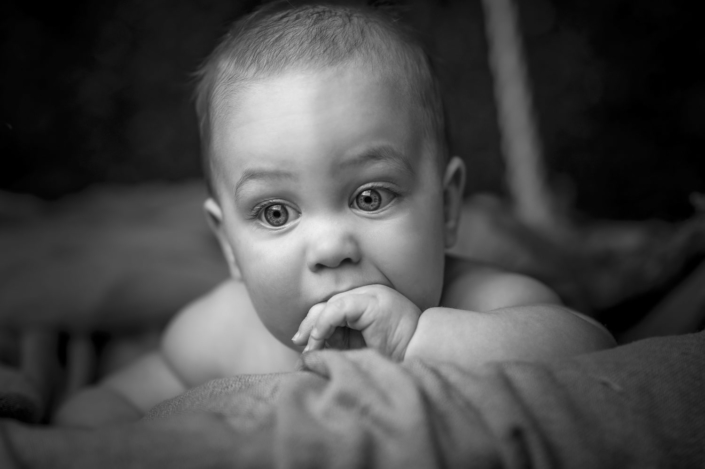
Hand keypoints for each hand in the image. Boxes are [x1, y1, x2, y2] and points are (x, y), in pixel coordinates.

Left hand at [292, 285, 420, 360]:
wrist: (423, 355)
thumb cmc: (397, 356)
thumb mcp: (363, 348)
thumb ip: (342, 342)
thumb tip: (312, 348)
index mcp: (367, 304)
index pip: (333, 308)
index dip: (315, 324)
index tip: (305, 344)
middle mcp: (368, 295)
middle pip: (327, 304)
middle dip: (310, 325)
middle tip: (300, 344)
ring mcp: (370, 295)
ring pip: (329, 306)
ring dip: (314, 328)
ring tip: (310, 348)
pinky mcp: (369, 301)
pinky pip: (336, 309)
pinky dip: (323, 325)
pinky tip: (318, 341)